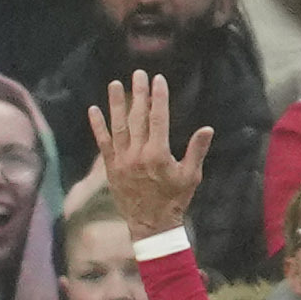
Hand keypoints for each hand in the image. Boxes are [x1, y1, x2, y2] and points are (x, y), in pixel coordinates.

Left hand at [85, 73, 213, 239]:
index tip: (158, 80)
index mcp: (158, 154)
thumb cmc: (175, 200)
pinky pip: (103, 143)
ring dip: (115, 103)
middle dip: (139, 94)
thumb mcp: (191, 176)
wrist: (151, 225)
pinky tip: (93, 109)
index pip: (158, 118)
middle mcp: (137, 155)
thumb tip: (207, 128)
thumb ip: (197, 150)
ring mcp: (121, 161)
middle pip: (138, 117)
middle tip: (138, 74)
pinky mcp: (111, 168)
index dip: (159, 97)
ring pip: (118, 126)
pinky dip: (98, 126)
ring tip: (115, 84)